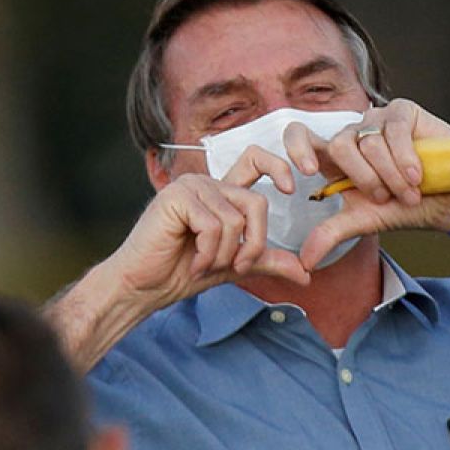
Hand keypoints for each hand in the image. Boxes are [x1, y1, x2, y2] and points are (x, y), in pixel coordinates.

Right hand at [108, 150, 310, 307]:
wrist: (143, 287)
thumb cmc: (181, 273)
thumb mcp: (234, 266)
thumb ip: (267, 261)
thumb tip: (305, 272)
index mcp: (222, 193)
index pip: (256, 161)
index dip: (278, 166)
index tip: (292, 189)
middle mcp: (207, 184)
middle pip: (257, 203)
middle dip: (253, 244)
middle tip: (235, 267)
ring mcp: (191, 187)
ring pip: (235, 220)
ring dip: (224, 255)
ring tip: (202, 265)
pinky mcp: (176, 197)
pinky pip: (213, 226)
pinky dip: (208, 254)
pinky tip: (191, 263)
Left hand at [288, 100, 449, 268]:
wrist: (447, 202)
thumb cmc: (404, 207)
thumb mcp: (363, 221)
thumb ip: (330, 234)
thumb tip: (304, 262)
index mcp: (335, 159)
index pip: (300, 136)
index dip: (297, 148)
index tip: (307, 172)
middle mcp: (352, 136)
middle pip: (338, 146)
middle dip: (364, 179)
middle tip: (384, 197)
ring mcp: (377, 121)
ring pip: (369, 143)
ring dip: (391, 176)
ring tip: (410, 192)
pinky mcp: (401, 112)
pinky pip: (394, 131)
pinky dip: (406, 158)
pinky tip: (418, 175)